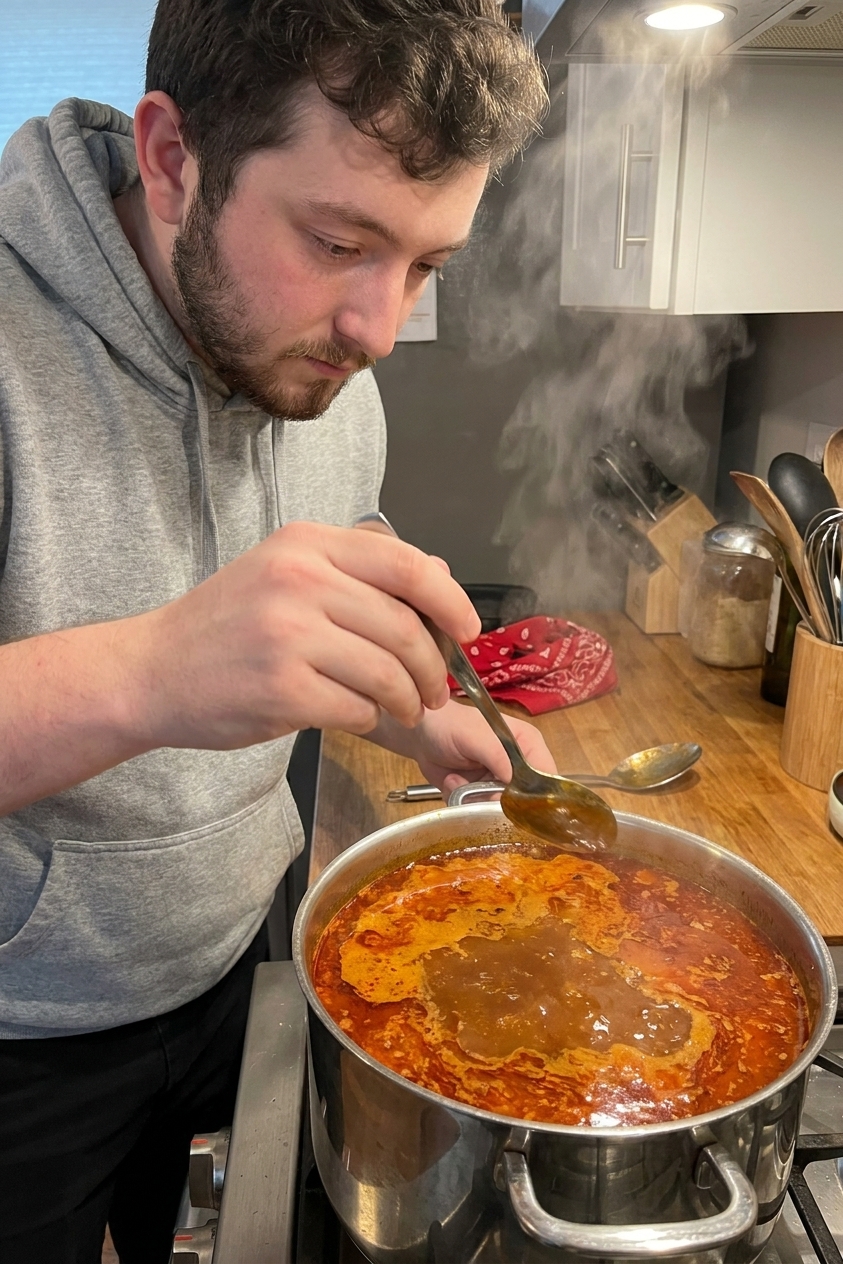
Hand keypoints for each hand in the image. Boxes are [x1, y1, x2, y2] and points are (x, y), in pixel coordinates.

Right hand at [133, 521, 480, 748]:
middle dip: (433, 666)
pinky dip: (368, 718)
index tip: (467, 629)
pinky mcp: (283, 691)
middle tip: (436, 688)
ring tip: (406, 708)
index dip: (450, 600)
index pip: (406, 565)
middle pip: (404, 626)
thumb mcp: (285, 572)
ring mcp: (289, 637)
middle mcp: (298, 582)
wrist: (153, 672)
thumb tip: (438, 576)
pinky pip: (358, 708)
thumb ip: (357, 570)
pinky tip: (355, 714)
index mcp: (306, 544)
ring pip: (388, 672)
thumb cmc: (226, 626)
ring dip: (409, 699)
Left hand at [369, 699, 556, 794]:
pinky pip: (478, 812)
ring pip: (499, 811)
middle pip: (525, 802)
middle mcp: (519, 768)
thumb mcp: (477, 736)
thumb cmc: (451, 724)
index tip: (513, 803)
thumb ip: (500, 757)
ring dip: (474, 799)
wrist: (420, 733)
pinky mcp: (480, 796)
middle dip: (497, 801)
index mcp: (529, 746)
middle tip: (476, 789)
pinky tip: (452, 781)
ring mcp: (499, 784)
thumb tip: (519, 787)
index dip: (537, 797)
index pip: (548, 779)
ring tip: (457, 778)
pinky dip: (461, 801)